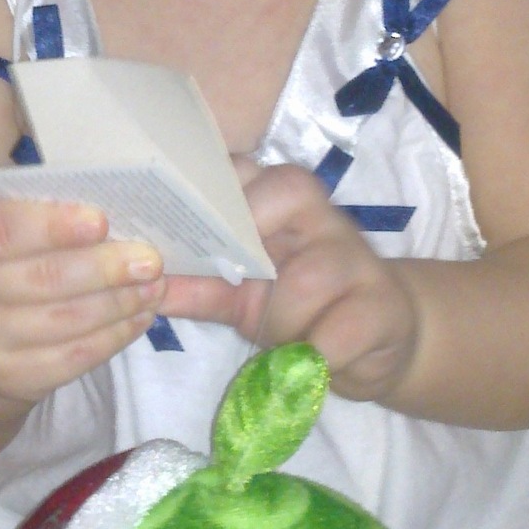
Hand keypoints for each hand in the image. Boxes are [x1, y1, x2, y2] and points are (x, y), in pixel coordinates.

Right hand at [0, 196, 166, 405]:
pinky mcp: (10, 377)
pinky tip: (141, 317)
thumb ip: (53, 205)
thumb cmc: (7, 250)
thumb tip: (128, 203)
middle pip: (41, 280)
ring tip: (155, 285)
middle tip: (150, 260)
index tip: (101, 221)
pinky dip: (114, 337)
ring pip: (63, 322)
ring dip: (119, 303)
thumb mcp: (8, 217)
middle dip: (104, 270)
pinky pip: (72, 358)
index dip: (52, 227)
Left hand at [169, 163, 421, 399]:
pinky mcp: (384, 303)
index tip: (177, 228)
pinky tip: (317, 361)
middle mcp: (320, 213)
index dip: (207, 194)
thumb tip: (144, 283)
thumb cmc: (299, 305)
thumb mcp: (240, 295)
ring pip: (305, 280)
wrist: (377, 337)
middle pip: (274, 204)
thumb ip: (196, 284)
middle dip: (248, 259)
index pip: (238, 167)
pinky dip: (317, 356)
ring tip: (285, 340)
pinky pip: (338, 331)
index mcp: (278, 198)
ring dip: (283, 322)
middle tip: (244, 294)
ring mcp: (356, 255)